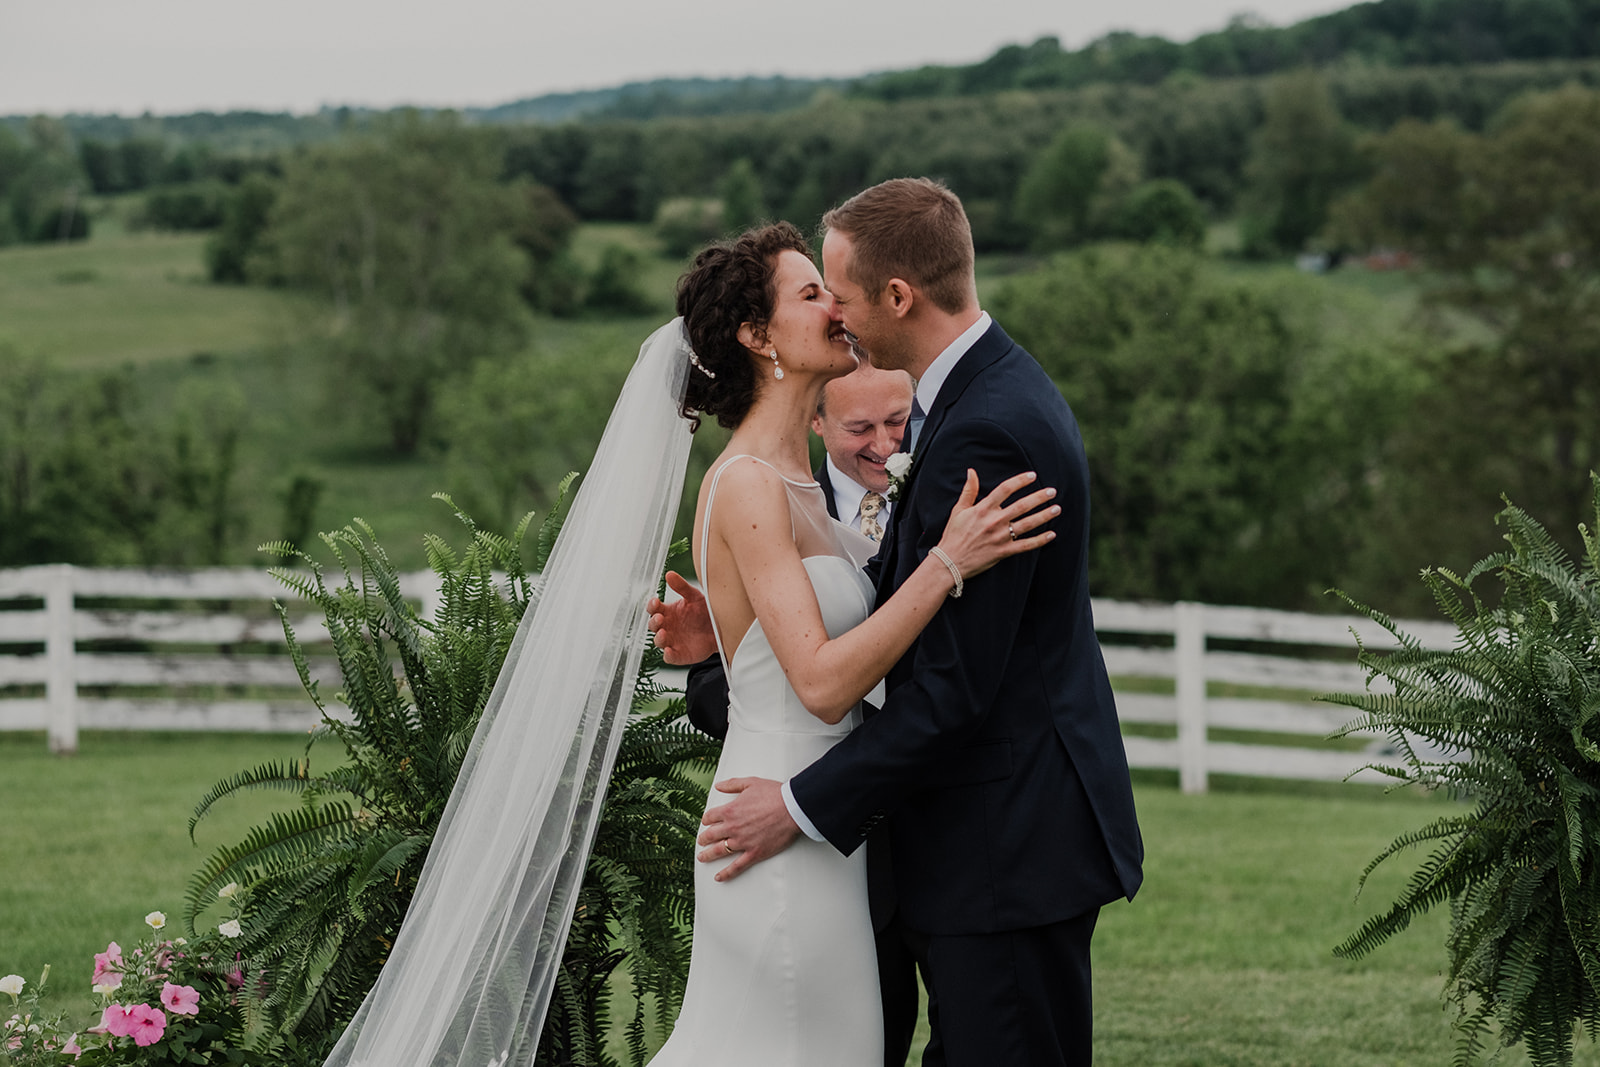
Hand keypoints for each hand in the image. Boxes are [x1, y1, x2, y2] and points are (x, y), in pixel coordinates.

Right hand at [647, 571, 717, 663]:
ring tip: (664, 633)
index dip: (652, 606)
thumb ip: (681, 587)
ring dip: (659, 638)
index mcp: (668, 612)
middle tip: (660, 618)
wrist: (722, 627)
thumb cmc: (705, 610)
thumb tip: (669, 574)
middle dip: (654, 622)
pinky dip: (668, 655)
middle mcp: (667, 626)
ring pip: (659, 641)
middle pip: (653, 625)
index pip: (653, 609)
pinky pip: (670, 657)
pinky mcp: (680, 654)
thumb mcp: (695, 596)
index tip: (655, 602)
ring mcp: (672, 641)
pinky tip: (669, 651)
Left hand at [696, 777, 799, 880]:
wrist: (792, 808)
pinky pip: (736, 866)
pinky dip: (726, 873)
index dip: (706, 820)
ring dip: (708, 855)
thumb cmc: (774, 795)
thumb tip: (719, 786)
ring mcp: (742, 842)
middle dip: (704, 838)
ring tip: (702, 857)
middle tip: (701, 841)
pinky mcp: (754, 853)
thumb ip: (732, 784)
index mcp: (730, 810)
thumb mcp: (750, 782)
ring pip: (719, 851)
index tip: (706, 822)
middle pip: (710, 835)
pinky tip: (719, 877)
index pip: (710, 817)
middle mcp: (732, 827)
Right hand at [937, 469, 1058, 580]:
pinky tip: (1052, 535)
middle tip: (1052, 491)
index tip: (1032, 476)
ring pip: (1027, 524)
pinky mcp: (1003, 552)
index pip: (1005, 489)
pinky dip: (1040, 540)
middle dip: (1039, 497)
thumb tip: (971, 471)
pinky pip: (1026, 545)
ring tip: (1057, 508)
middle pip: (1021, 506)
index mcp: (983, 509)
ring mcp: (1000, 537)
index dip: (1020, 481)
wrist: (949, 562)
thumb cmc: (953, 535)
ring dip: (1044, 516)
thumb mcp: (958, 510)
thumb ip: (968, 490)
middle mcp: (994, 521)